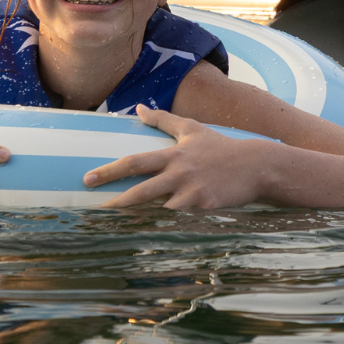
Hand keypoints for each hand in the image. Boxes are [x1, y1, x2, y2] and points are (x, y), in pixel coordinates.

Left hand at [86, 109, 285, 209]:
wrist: (255, 165)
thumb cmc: (221, 147)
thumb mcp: (192, 129)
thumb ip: (163, 120)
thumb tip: (139, 109)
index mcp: (173, 154)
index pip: (135, 162)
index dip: (110, 171)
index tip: (88, 179)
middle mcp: (179, 172)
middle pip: (141, 190)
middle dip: (116, 201)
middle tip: (95, 210)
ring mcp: (192, 191)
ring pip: (158, 209)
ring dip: (140, 219)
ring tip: (118, 229)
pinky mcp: (204, 207)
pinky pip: (179, 220)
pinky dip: (166, 226)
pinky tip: (151, 234)